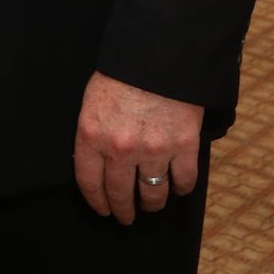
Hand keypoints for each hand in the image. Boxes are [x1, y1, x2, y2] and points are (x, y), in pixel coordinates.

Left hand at [73, 69, 202, 223]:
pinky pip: (183, 181)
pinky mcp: (183, 147)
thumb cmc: (121, 74)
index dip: (96, 201)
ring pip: (153, 193)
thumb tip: (96, 159)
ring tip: (151, 205)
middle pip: (120, 193)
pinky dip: (181, 188)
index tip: (102, 210)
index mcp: (91, 135)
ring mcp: (153, 150)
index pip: (89, 182)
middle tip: (126, 217)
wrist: (158, 56)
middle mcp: (120, 149)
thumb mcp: (93, 101)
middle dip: (123, 210)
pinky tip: (177, 188)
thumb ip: (93, 132)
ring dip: (152, 203)